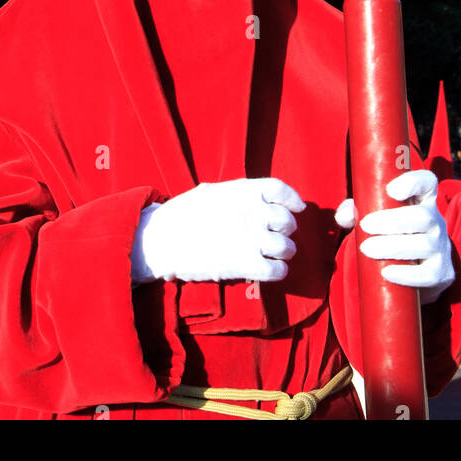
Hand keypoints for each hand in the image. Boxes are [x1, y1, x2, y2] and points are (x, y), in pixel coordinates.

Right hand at [131, 177, 304, 283]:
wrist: (162, 240)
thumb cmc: (181, 215)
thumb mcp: (210, 192)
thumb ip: (234, 195)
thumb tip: (250, 200)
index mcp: (243, 191)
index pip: (280, 189)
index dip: (292, 200)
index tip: (298, 208)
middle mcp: (252, 211)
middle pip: (287, 221)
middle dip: (287, 229)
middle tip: (281, 236)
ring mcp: (251, 237)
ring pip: (286, 247)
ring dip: (285, 252)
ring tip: (278, 255)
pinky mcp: (246, 264)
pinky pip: (277, 270)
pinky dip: (279, 272)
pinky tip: (273, 271)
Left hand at [335, 169, 453, 304]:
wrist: (421, 271)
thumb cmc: (395, 235)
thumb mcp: (379, 217)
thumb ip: (358, 211)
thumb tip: (343, 216)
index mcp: (423, 202)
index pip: (428, 182)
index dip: (413, 182)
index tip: (390, 190)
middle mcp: (436, 222)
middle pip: (423, 217)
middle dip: (392, 221)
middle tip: (365, 225)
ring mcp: (441, 248)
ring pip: (424, 244)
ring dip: (392, 246)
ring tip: (366, 249)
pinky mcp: (440, 273)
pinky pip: (427, 274)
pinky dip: (406, 274)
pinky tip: (386, 272)